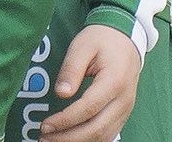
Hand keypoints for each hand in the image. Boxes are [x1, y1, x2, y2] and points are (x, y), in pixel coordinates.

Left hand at [39, 25, 141, 141]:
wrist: (125, 40)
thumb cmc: (102, 40)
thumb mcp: (82, 46)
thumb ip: (71, 69)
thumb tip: (61, 93)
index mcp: (115, 81)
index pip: (88, 108)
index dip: (66, 120)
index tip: (45, 126)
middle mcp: (124, 100)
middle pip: (98, 129)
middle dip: (70, 137)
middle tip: (45, 139)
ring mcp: (126, 109)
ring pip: (104, 136)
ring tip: (53, 141)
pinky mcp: (123, 114)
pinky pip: (108, 133)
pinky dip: (90, 140)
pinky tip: (72, 139)